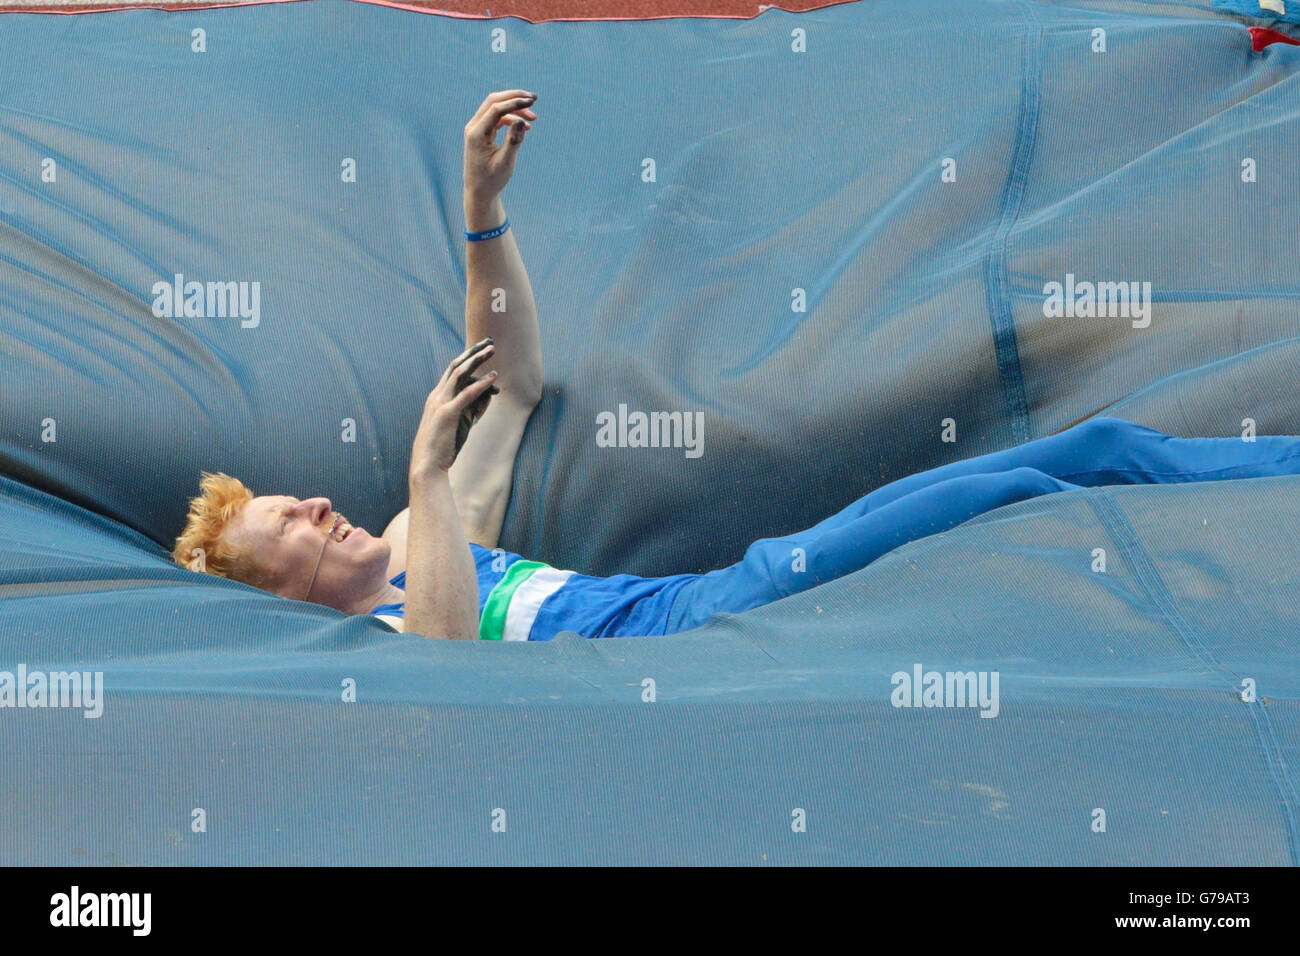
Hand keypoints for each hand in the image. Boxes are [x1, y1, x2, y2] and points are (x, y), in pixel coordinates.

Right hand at [411, 338, 500, 476]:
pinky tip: (493, 377)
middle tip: (489, 341)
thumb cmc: (444, 446)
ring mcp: (440, 404)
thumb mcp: (462, 422)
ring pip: (459, 374)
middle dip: (473, 352)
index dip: (468, 357)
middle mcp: (437, 396)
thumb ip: (474, 406)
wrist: (427, 466)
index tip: (482, 348)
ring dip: (477, 360)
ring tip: (493, 350)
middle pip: (456, 366)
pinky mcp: (447, 415)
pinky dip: (480, 384)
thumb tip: (490, 391)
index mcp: (437, 397)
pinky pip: (465, 395)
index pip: (453, 370)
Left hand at [463, 89, 537, 201]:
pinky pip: (497, 117)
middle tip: (534, 98)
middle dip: (514, 97)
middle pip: (494, 101)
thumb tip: (521, 121)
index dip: (515, 103)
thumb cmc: (492, 180)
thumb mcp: (505, 163)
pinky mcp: (482, 131)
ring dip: (515, 109)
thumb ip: (513, 141)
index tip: (532, 102)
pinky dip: (511, 118)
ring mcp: (476, 128)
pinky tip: (525, 127)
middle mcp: (474, 127)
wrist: (479, 192)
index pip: (496, 109)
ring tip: (534, 118)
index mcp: (476, 134)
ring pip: (496, 108)